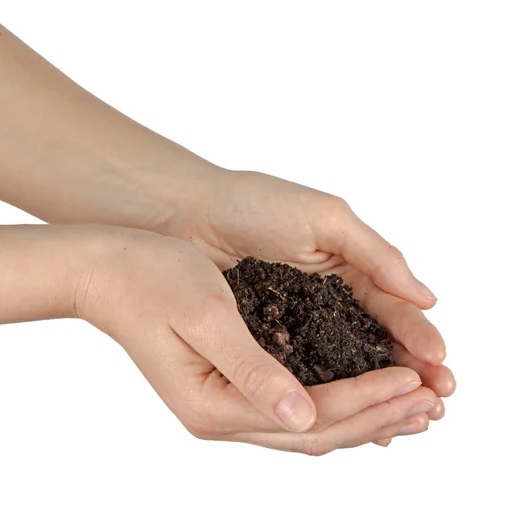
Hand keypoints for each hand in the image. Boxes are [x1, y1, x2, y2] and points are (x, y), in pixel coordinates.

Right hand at [74, 226, 438, 453]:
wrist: (108, 272)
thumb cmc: (151, 281)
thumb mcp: (205, 316)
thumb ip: (253, 370)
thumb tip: (304, 414)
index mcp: (212, 404)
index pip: (309, 414)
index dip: (365, 398)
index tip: (413, 378)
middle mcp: (219, 417)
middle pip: (314, 432)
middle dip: (376, 416)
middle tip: (429, 400)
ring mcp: (222, 406)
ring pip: (307, 427)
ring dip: (361, 415)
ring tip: (409, 405)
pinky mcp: (227, 387)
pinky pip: (292, 409)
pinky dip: (334, 404)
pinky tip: (360, 395)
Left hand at [150, 168, 455, 433]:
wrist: (192, 214)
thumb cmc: (257, 204)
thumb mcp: (324, 219)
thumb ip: (375, 255)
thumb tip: (427, 298)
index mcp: (351, 269)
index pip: (394, 312)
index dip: (419, 340)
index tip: (440, 370)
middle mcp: (330, 303)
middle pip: (377, 346)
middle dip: (408, 374)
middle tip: (435, 405)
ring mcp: (299, 325)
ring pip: (343, 367)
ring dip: (373, 394)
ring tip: (401, 423)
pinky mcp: (266, 343)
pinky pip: (301, 373)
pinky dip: (324, 395)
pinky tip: (344, 420)